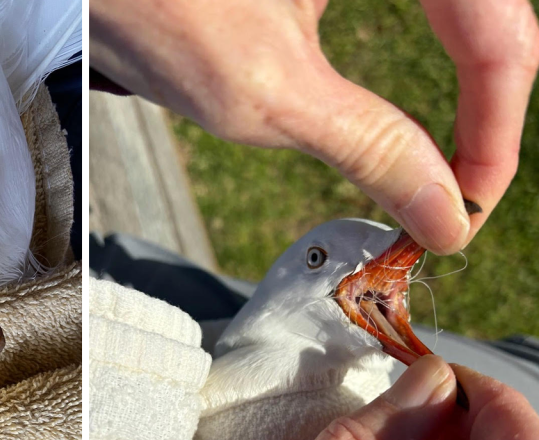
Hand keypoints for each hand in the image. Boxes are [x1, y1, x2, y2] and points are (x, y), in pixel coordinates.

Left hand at [91, 0, 538, 254]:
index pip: (499, 28)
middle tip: (465, 189)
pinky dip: (421, 58)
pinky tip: (408, 105)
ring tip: (450, 157)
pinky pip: (415, 2)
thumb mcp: (264, 92)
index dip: (497, 129)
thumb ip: (369, 146)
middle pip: (491, 16)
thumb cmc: (147, 3)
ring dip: (465, 80)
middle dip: (488, 106)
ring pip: (460, 8)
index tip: (467, 205)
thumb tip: (441, 211)